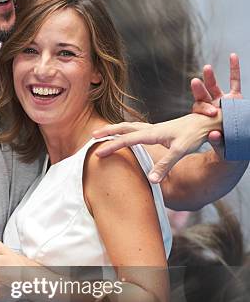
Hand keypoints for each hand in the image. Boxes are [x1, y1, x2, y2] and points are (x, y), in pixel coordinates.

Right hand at [92, 111, 221, 182]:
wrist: (209, 121)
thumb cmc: (195, 135)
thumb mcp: (180, 150)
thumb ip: (165, 165)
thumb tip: (151, 180)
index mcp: (153, 133)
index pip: (127, 140)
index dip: (111, 146)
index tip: (97, 153)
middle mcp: (152, 128)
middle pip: (124, 128)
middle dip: (108, 132)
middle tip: (93, 136)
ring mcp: (155, 128)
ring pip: (130, 126)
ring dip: (116, 129)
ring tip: (104, 133)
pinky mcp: (160, 131)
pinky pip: (137, 129)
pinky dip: (126, 131)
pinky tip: (127, 135)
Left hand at [191, 53, 241, 151]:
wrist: (236, 145)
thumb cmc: (225, 147)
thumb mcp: (221, 146)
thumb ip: (217, 140)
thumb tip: (213, 134)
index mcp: (204, 118)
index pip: (199, 109)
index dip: (202, 108)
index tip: (207, 110)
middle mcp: (212, 107)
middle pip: (203, 96)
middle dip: (199, 89)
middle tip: (195, 82)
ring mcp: (223, 101)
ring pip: (215, 87)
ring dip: (210, 77)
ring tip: (207, 67)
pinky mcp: (236, 98)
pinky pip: (235, 81)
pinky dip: (234, 69)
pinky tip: (233, 56)